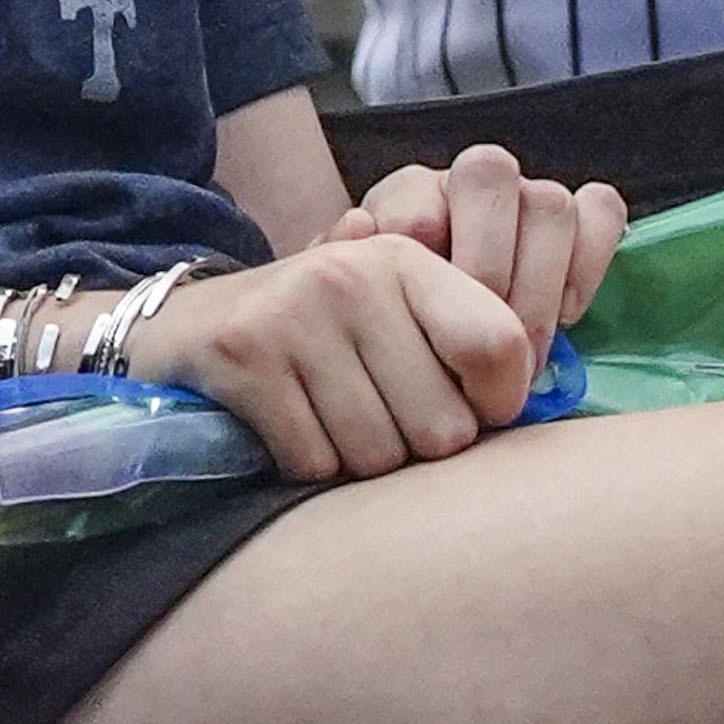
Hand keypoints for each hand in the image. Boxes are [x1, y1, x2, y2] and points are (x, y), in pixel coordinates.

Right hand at [125, 234, 546, 481]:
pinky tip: (290, 429)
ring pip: (378, 455)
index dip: (498, 403)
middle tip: (380, 418)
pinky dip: (307, 465)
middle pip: (443, 428)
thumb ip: (461, 340)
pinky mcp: (244, 359)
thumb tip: (539, 399)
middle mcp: (353, 276)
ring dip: (358, 462)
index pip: (500, 346)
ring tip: (331, 421)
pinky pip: (314, 462)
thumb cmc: (316, 332)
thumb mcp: (387, 308)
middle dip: (415, 445)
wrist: (184, 327)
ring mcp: (294, 315)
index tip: (472, 409)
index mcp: (406, 258)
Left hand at [321, 142, 627, 358]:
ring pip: (548, 199)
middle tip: (481, 349)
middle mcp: (468, 181)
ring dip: (540, 285)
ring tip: (523, 354)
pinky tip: (568, 314)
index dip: (425, 261)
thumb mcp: (355, 306)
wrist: (425, 336)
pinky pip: (600, 210)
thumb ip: (342, 267)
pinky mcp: (580, 216)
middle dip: (488, 270)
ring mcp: (528, 195)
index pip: (417, 200)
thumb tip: (359, 224)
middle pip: (489, 173)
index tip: (420, 323)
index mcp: (407, 194)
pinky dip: (590, 261)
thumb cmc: (391, 328)